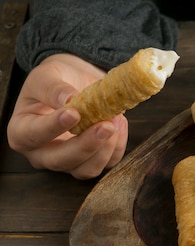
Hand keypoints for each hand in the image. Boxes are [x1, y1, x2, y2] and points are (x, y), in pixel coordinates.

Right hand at [7, 54, 127, 178]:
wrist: (74, 85)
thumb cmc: (54, 82)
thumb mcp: (46, 76)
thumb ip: (53, 88)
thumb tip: (68, 99)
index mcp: (22, 132)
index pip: (33, 135)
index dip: (53, 127)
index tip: (73, 113)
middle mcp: (42, 153)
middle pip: (61, 160)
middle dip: (86, 145)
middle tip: (105, 125)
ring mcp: (68, 162)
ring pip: (87, 169)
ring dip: (105, 148)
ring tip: (116, 119)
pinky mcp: (92, 163)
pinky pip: (107, 163)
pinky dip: (117, 146)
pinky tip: (120, 124)